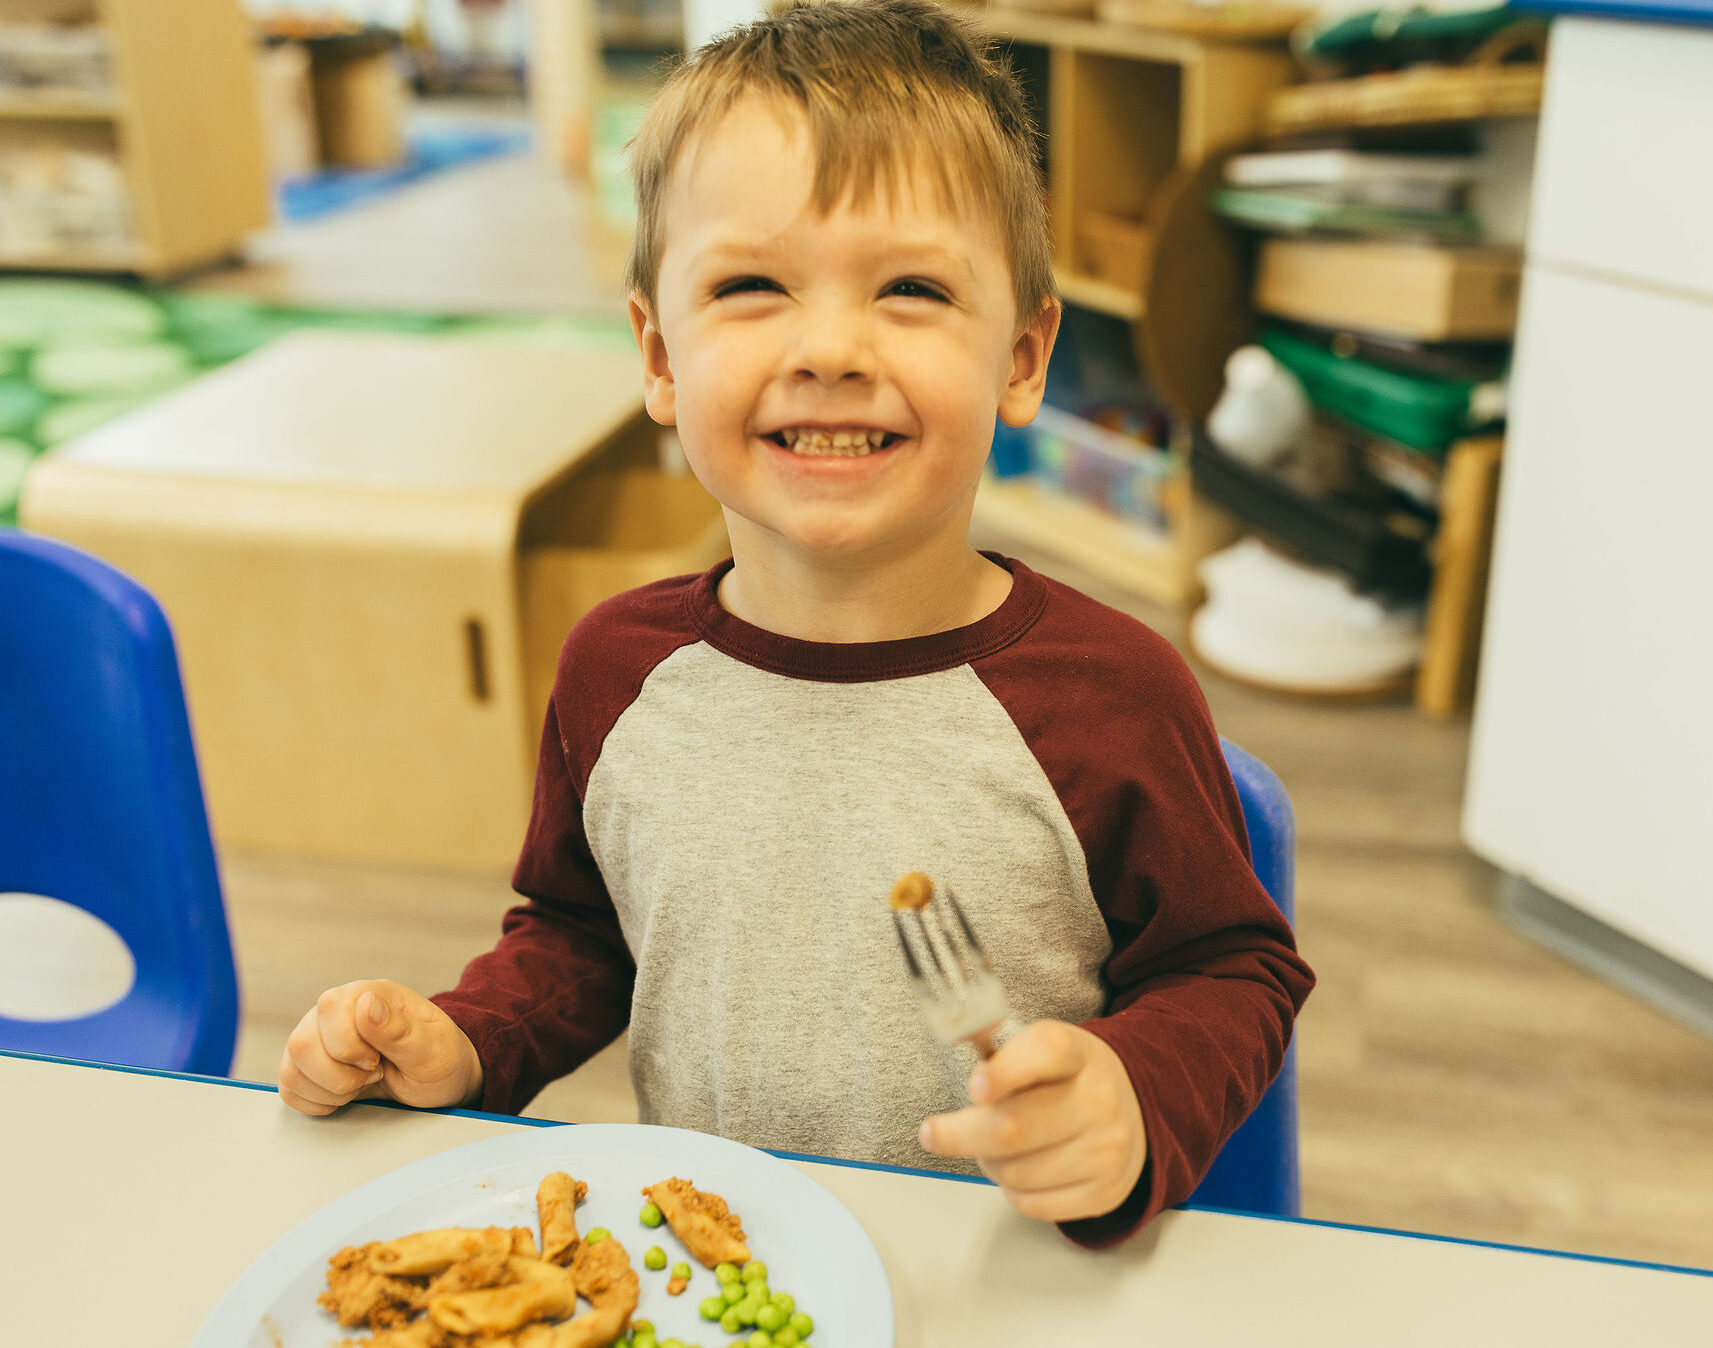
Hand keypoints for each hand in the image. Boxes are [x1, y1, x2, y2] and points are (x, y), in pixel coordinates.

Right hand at [278, 978, 483, 1116]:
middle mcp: (336, 1011)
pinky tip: (346, 1094)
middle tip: (373, 1075)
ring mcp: (317, 1036)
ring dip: (329, 1090)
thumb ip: (398, 1029)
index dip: (350, 1047)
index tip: (379, 1062)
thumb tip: (365, 1002)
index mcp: (369, 993)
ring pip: (291, 1068)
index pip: (329, 1008)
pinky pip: (288, 1088)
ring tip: (361, 1084)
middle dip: (339, 1075)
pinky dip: (317, 1102)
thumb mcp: (432, 1049)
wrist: (438, 1080)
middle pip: (301, 1043)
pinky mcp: (307, 1065)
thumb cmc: (440, 1059)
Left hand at [918, 1020, 1145, 1222]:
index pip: (1045, 1052)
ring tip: (996, 1147)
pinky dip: (1012, 1190)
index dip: (1006, 1071)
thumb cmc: (1068, 1080)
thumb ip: (1000, 1054)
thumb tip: (956, 1039)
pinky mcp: (1103, 1192)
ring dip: (988, 1163)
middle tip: (935, 1133)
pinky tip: (1021, 1168)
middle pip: (1013, 1128)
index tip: (975, 1086)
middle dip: (961, 1135)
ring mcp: (1105, 1149)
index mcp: (1077, 1054)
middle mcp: (1098, 1100)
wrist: (1134, 1112)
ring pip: (1015, 1172)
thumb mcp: (1042, 1049)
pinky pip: (1031, 1204)